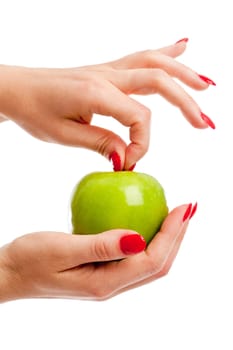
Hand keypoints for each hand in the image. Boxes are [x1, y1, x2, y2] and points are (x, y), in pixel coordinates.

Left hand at [0, 40, 214, 169]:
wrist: (15, 88)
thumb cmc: (34, 111)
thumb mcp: (64, 135)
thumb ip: (101, 143)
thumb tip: (128, 158)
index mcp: (96, 93)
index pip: (139, 117)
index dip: (143, 143)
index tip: (131, 162)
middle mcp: (106, 75)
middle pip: (158, 82)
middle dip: (186, 104)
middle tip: (205, 125)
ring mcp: (107, 68)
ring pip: (154, 63)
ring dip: (184, 74)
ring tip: (206, 86)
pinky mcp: (105, 70)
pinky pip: (140, 56)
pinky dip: (165, 52)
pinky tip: (182, 46)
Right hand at [0, 204, 195, 301]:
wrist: (11, 272)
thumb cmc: (30, 259)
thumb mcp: (62, 250)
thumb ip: (100, 246)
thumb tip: (138, 238)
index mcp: (105, 282)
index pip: (151, 260)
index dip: (172, 234)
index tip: (183, 207)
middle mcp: (111, 284)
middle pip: (158, 265)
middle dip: (177, 237)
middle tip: (187, 208)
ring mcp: (107, 278)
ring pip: (148, 261)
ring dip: (167, 238)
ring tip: (175, 215)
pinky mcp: (101, 269)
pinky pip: (133, 255)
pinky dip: (147, 237)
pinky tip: (145, 220)